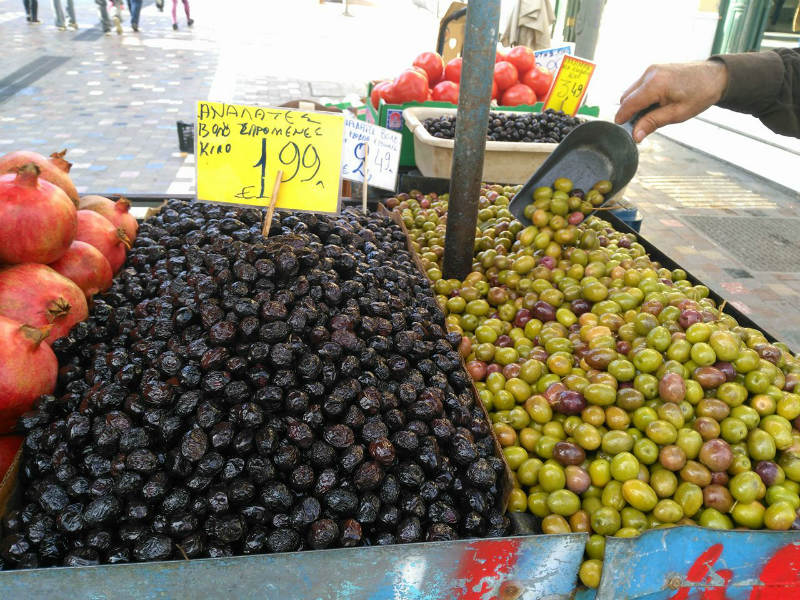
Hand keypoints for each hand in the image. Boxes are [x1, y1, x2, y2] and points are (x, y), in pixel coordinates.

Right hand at [614, 61, 728, 141]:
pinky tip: (656, 103)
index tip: (622, 132)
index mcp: (655, 84)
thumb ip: (652, 123)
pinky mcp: (654, 69)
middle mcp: (650, 74)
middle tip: (642, 125)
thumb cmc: (700, 94)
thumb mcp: (677, 114)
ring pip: (631, 92)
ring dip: (635, 105)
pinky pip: (639, 86)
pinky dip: (642, 97)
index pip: (628, 104)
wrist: (716, 76)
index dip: (622, 119)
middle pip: (626, 98)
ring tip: (653, 113)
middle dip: (629, 113)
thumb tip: (635, 135)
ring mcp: (651, 70)